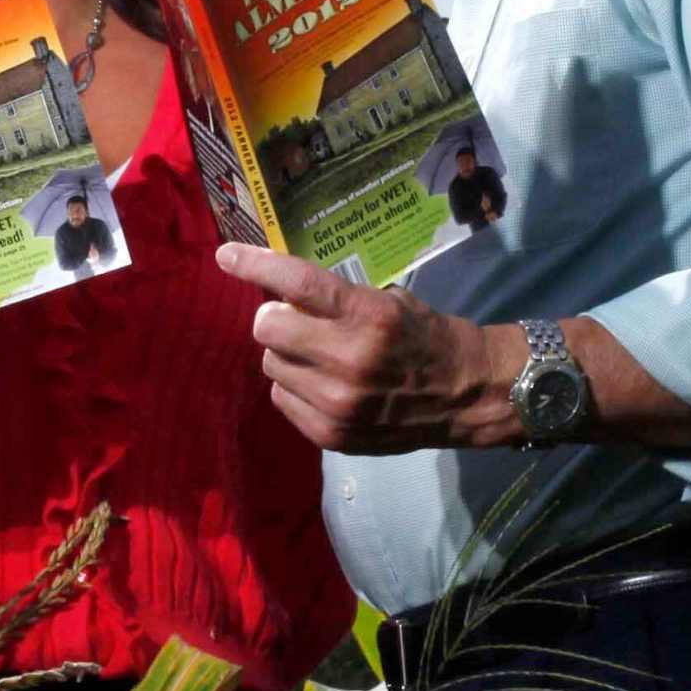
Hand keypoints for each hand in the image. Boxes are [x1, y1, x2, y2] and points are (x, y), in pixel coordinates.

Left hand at [217, 242, 517, 454]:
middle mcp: (350, 361)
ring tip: (318, 355)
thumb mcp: (388, 302)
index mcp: (369, 317)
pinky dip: (294, 385)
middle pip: (267, 329)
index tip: (226, 256)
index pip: (298, 285)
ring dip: (287, 353)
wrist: (463, 395)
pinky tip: (321, 382)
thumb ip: (336, 299)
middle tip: (294, 319)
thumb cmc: (424, 336)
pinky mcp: (331, 434)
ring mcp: (338, 403)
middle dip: (275, 318)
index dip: (255, 265)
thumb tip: (277, 291)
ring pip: (271, 364)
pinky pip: (281, 398)